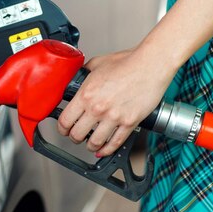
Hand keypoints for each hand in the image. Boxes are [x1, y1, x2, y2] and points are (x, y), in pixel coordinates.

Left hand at [57, 46, 174, 156]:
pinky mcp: (129, 123)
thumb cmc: (128, 62)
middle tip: (76, 136)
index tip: (64, 128)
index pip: (65, 120)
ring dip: (90, 145)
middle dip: (74, 137)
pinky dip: (107, 150)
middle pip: (77, 135)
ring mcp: (114, 117)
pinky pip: (115, 143)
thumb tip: (78, 78)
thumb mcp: (97, 63)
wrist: (150, 65)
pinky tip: (104, 149)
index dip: (62, 128)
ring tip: (90, 144)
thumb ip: (85, 73)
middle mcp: (97, 108)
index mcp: (86, 94)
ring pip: (94, 143)